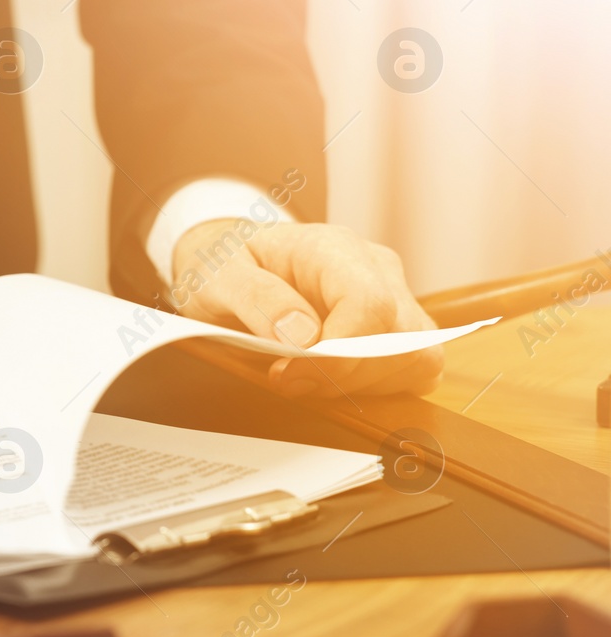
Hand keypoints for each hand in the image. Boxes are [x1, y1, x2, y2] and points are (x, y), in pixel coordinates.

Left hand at [171, 220, 441, 397]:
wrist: (231, 261)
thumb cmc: (226, 265)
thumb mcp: (217, 275)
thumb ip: (257, 298)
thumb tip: (305, 337)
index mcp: (332, 247)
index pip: (369, 303)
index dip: (339, 352)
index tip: (288, 374)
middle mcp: (376, 268)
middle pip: (400, 338)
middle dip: (345, 375)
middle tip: (287, 379)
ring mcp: (394, 296)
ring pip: (419, 357)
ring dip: (365, 385)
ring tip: (308, 379)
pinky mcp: (399, 327)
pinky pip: (417, 369)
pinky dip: (381, 388)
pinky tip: (335, 382)